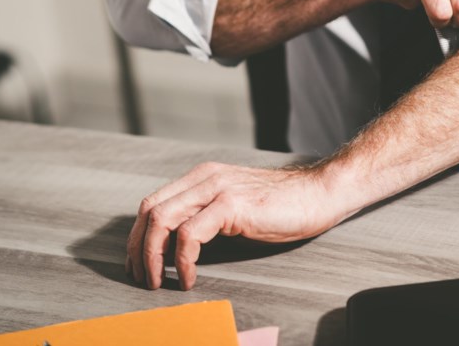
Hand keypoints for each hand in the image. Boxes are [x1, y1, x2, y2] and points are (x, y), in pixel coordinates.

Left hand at [126, 162, 342, 290]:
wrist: (320, 194)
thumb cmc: (285, 206)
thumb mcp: (236, 207)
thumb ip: (208, 217)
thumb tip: (177, 247)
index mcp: (204, 177)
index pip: (153, 202)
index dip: (139, 236)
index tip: (140, 263)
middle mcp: (206, 178)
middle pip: (149, 210)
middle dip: (138, 249)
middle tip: (143, 277)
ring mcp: (217, 189)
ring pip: (161, 220)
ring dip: (153, 256)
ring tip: (160, 280)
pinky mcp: (231, 205)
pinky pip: (189, 235)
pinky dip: (182, 261)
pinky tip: (190, 276)